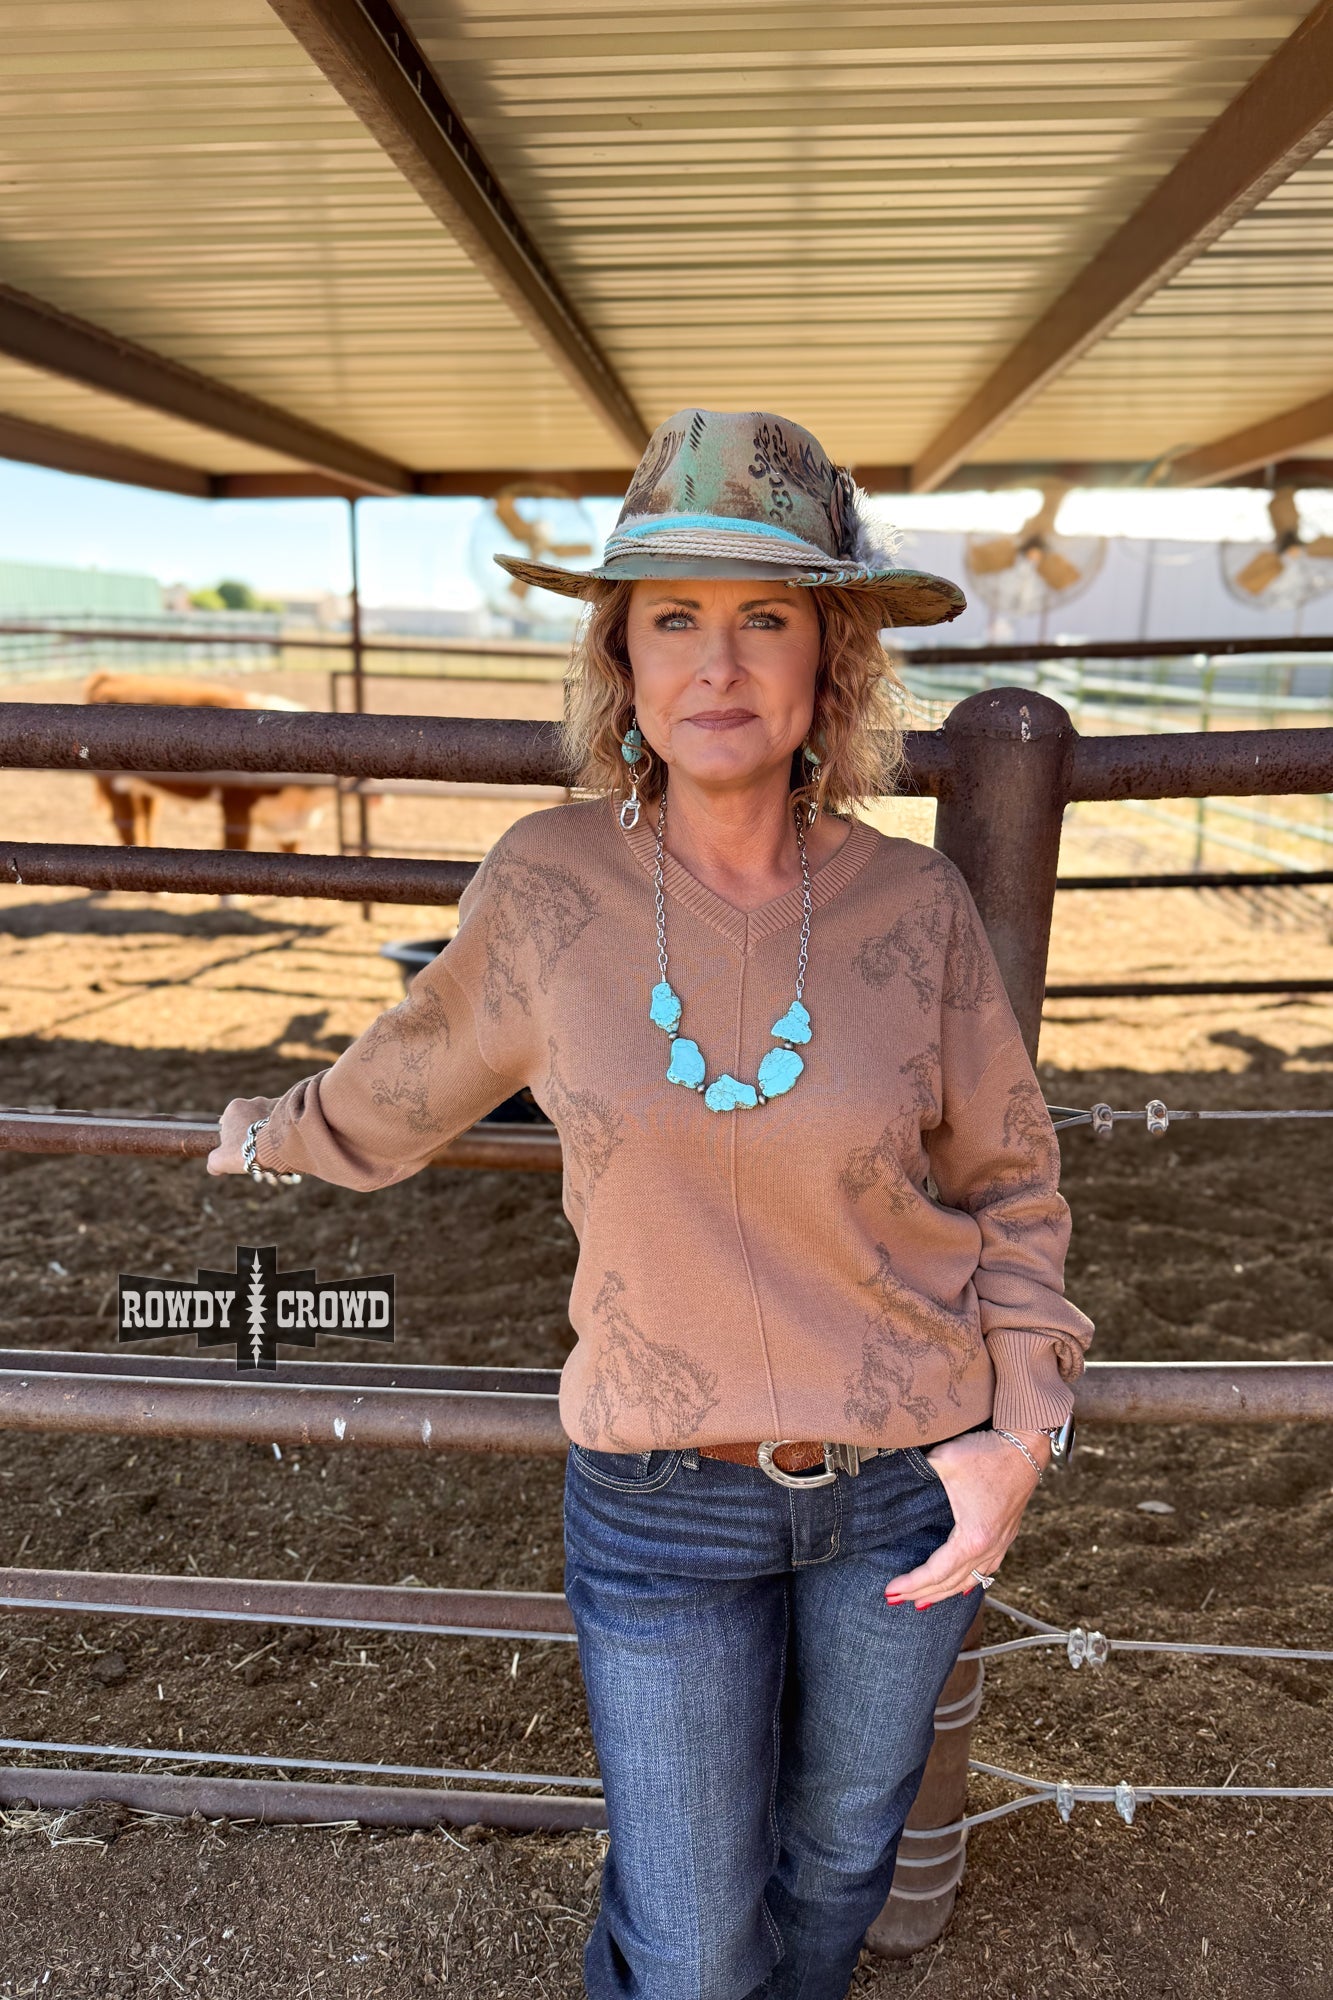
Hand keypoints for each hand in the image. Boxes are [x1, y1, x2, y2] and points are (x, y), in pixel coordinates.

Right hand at [207, 1097, 276, 1176]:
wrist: (275, 1148)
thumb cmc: (245, 1152)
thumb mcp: (220, 1161)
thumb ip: (213, 1162)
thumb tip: (213, 1167)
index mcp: (234, 1107)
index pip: (229, 1122)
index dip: (233, 1138)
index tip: (240, 1149)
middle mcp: (253, 1101)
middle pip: (250, 1119)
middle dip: (252, 1133)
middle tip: (257, 1150)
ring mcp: (272, 1103)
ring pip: (268, 1118)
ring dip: (268, 1130)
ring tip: (272, 1147)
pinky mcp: (289, 1109)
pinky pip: (284, 1119)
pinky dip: (284, 1128)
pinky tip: (284, 1141)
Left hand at [883, 1428, 1050, 1610]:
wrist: (1025, 1446)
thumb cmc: (988, 1454)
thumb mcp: (944, 1460)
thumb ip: (917, 1471)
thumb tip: (893, 1477)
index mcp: (973, 1538)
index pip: (936, 1573)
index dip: (911, 1584)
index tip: (890, 1590)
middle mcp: (989, 1547)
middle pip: (951, 1583)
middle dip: (922, 1594)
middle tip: (896, 1599)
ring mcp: (1000, 1543)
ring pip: (971, 1581)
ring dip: (945, 1593)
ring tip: (923, 1601)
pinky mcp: (1006, 1535)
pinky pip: (987, 1570)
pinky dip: (969, 1582)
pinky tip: (963, 1585)